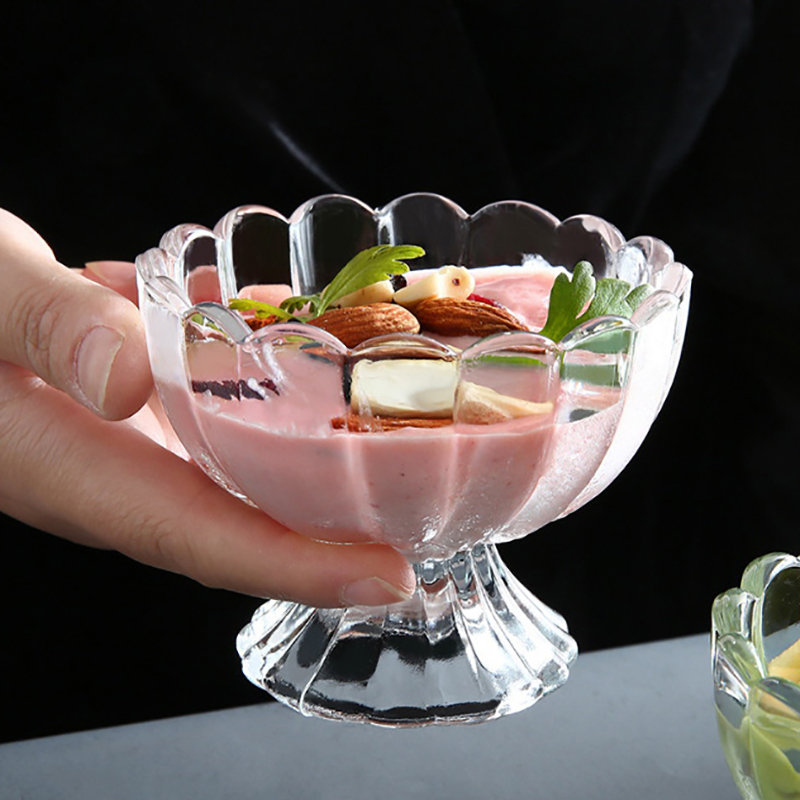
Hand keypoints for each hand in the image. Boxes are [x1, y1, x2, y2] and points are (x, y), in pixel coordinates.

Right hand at [0, 209, 414, 606]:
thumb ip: (47, 327)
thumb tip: (129, 380)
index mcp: (74, 466)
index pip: (205, 537)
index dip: (299, 566)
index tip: (388, 580)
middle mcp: (110, 471)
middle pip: (239, 524)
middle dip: (329, 543)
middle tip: (423, 537)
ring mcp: (121, 442)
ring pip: (233, 474)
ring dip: (311, 476)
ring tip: (396, 465)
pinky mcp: (126, 407)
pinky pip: (209, 421)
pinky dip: (264, 406)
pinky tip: (306, 365)